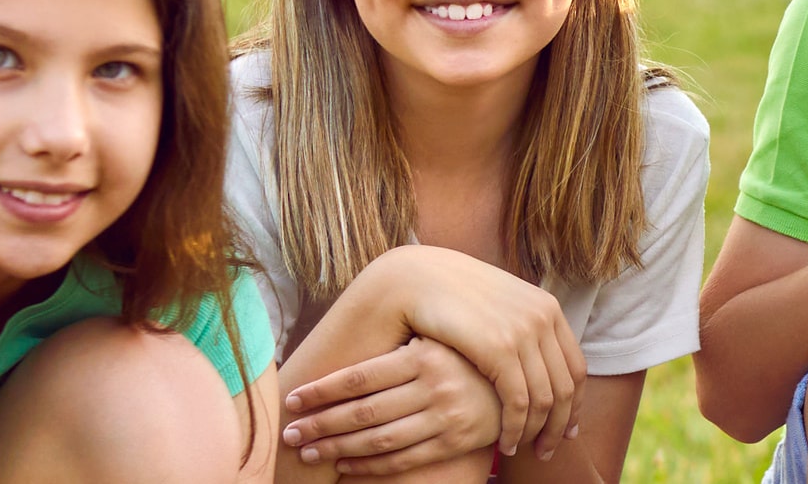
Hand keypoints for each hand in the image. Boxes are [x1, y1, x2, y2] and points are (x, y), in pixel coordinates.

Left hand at [282, 337, 510, 473]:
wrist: (518, 380)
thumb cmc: (464, 356)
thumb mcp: (435, 341)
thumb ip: (394, 348)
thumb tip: (334, 350)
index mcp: (425, 354)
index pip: (360, 376)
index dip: (322, 390)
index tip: (292, 399)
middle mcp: (437, 386)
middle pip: (364, 411)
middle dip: (320, 424)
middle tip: (289, 432)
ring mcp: (448, 417)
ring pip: (379, 439)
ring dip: (337, 448)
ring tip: (308, 451)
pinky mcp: (456, 442)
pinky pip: (403, 460)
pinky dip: (368, 466)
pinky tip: (343, 465)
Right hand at [359, 245, 586, 459]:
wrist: (413, 277)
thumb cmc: (447, 297)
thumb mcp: (493, 310)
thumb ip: (516, 328)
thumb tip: (532, 358)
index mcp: (546, 308)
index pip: (576, 366)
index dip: (575, 403)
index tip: (568, 429)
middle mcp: (543, 317)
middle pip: (567, 386)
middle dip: (561, 425)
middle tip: (549, 451)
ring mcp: (525, 331)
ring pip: (546, 398)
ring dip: (537, 432)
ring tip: (523, 451)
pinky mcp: (500, 347)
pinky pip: (519, 401)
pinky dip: (516, 428)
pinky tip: (505, 444)